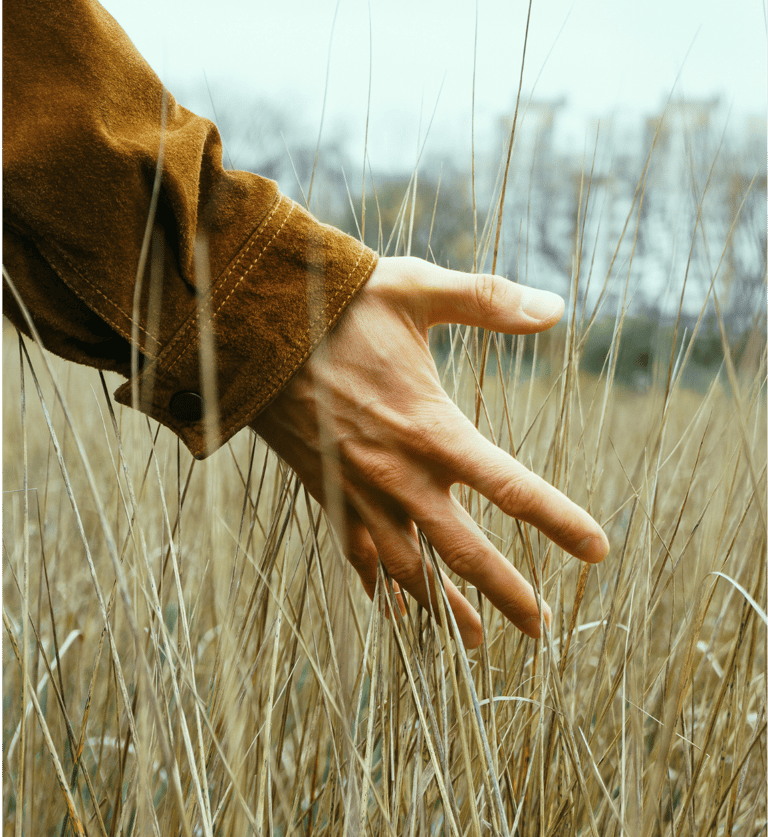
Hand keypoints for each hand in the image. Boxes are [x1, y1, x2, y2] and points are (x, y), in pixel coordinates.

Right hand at [252, 256, 608, 647]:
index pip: (510, 487)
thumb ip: (488, 301)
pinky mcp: (327, 491)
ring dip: (442, 608)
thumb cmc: (338, 306)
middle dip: (505, 594)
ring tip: (472, 644)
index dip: (558, 520)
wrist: (254, 328)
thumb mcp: (417, 289)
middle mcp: (399, 475)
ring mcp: (359, 491)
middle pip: (463, 551)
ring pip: (407, 569)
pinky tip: (391, 607)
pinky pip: (356, 553)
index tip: (597, 550)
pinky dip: (378, 585)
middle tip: (539, 630)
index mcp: (432, 429)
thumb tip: (554, 307)